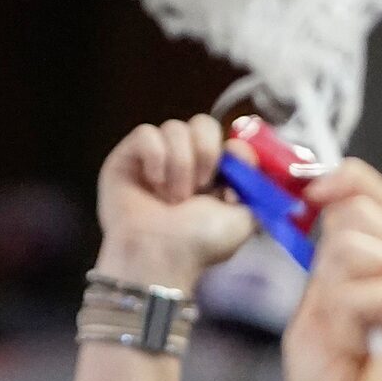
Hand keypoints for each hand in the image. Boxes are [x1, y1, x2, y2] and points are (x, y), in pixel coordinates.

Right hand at [94, 116, 258, 293]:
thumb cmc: (198, 244)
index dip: (233, 152)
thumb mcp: (243, 220)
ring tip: (172, 198)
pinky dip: (154, 156)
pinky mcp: (126, 158)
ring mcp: (154, 159)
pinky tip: (152, 183)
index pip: (226, 138)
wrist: (160, 257)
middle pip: (202, 123)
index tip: (229, 181)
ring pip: (174, 127)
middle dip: (206, 152)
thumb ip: (255, 188)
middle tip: (200, 187)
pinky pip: (145, 133)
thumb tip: (248, 158)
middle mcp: (183, 163)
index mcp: (212, 176)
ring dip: (180, 164)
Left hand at [283, 164, 381, 380]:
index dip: (326, 174)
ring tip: (351, 342)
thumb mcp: (317, 316)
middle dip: (324, 238)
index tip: (283, 171)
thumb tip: (318, 208)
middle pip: (358, 203)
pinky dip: (346, 320)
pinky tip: (365, 353)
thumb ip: (324, 266)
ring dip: (333, 295)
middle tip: (327, 300)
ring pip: (353, 240)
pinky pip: (359, 283)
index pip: (366, 194)